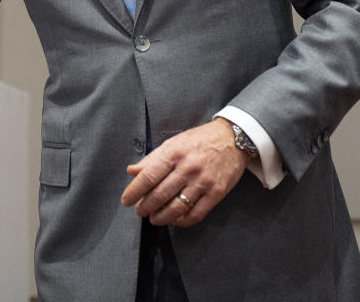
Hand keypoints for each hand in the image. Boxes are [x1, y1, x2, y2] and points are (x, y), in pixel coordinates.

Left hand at [120, 118, 247, 226]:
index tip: (126, 201)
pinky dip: (182, 221)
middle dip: (145, 207)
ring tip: (154, 218)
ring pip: (176, 208)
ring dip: (161, 217)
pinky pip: (196, 214)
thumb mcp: (173, 143)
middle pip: (159, 195)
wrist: (232, 139)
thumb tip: (131, 171)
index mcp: (173, 153)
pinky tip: (174, 220)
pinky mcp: (216, 193)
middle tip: (140, 211)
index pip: (148, 177)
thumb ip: (151, 159)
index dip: (134, 192)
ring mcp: (203, 181)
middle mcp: (187, 168)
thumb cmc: (199, 140)